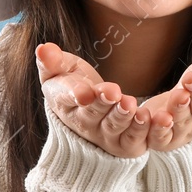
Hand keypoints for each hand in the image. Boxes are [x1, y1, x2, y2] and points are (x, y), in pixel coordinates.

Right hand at [35, 42, 150, 158]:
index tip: (84, 92)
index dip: (75, 94)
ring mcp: (104, 136)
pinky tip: (149, 116)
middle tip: (113, 92)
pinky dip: (142, 129)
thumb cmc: (73, 86)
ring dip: (122, 116)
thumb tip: (42, 48)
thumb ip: (51, 61)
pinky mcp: (126, 143)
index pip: (67, 99)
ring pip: (113, 127)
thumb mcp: (60, 71)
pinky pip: (134, 138)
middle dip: (102, 104)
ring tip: (130, 103)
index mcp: (64, 103)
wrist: (91, 113)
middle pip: (92, 114)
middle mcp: (84, 124)